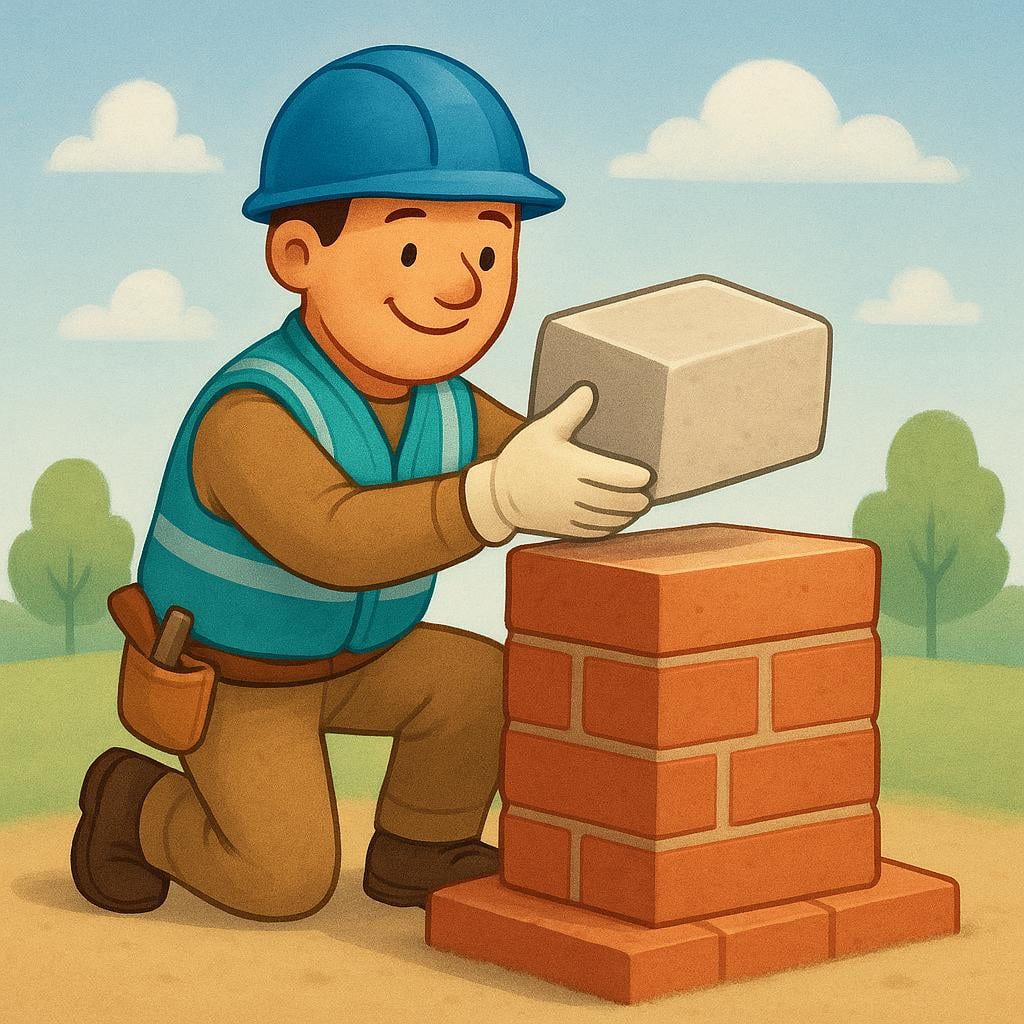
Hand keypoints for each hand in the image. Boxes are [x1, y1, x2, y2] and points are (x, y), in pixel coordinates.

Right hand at [464, 384, 652, 542]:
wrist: (496, 495)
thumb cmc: (522, 458)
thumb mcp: (543, 429)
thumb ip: (569, 411)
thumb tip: (589, 391)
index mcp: (573, 468)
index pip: (614, 476)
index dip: (634, 478)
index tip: (647, 477)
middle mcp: (574, 494)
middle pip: (614, 501)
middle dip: (634, 500)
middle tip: (647, 497)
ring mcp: (569, 514)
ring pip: (606, 518)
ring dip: (625, 516)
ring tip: (637, 509)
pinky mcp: (562, 528)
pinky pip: (591, 532)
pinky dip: (608, 528)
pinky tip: (616, 523)